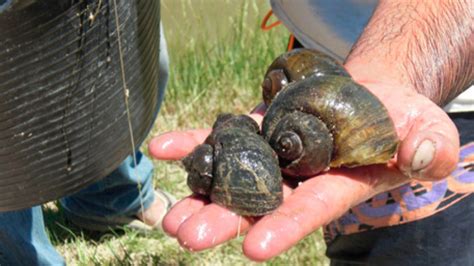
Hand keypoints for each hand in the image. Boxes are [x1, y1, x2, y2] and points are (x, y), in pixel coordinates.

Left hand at [148, 82, 458, 260]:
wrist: (368, 97)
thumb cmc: (401, 120)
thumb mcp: (424, 129)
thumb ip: (425, 148)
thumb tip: (420, 156)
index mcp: (336, 186)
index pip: (308, 210)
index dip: (283, 227)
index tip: (254, 247)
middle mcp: (298, 178)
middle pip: (257, 204)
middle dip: (224, 221)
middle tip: (189, 236)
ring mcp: (272, 155)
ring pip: (232, 178)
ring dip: (199, 194)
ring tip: (170, 214)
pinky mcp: (257, 131)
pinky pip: (221, 138)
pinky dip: (193, 143)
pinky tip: (162, 149)